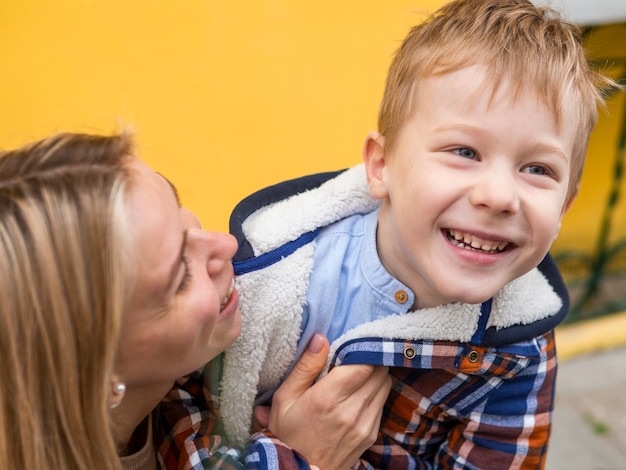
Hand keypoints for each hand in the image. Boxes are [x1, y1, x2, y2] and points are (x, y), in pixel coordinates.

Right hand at [256, 334, 390, 469]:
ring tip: (357, 372)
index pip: (363, 364)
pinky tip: (358, 392)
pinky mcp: (371, 435)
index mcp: (327, 399)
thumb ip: (305, 367)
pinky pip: (382, 403)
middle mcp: (351, 412)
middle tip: (355, 355)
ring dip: (375, 374)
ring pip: (385, 385)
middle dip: (370, 359)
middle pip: (378, 371)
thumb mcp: (285, 398)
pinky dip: (375, 392)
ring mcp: (364, 425)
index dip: (362, 349)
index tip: (353, 343)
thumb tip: (321, 339)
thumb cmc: (288, 434)